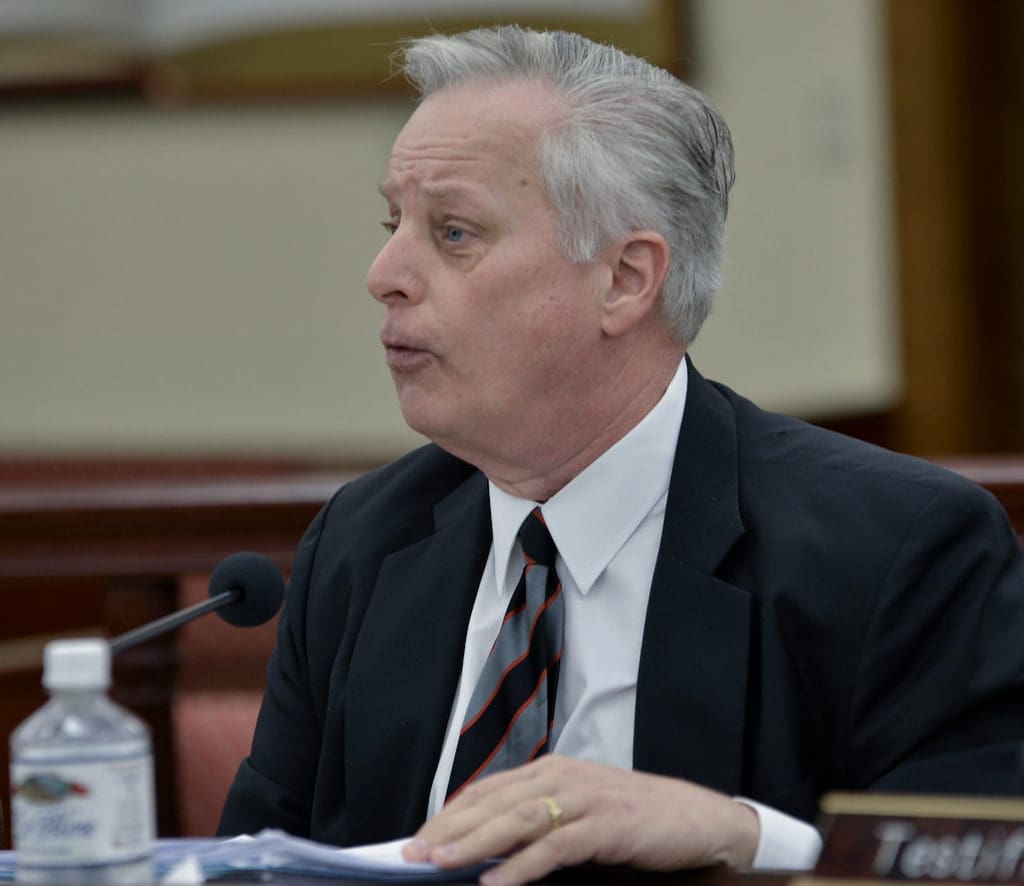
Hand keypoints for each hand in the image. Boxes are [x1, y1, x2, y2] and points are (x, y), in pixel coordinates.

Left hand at [402, 755, 759, 884]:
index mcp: (553, 770)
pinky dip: (522, 865)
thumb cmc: (636, 820)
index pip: (488, 790)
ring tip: (440, 863)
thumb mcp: (581, 812)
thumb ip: (540, 821)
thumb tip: (487, 849)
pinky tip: (495, 882)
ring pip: (517, 819)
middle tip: (412, 854)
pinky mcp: (605, 825)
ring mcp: (585, 798)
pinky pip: (555, 846)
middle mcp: (563, 776)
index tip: (417, 839)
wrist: (699, 819)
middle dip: (450, 829)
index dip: (450, 814)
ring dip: (474, 843)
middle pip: (494, 802)